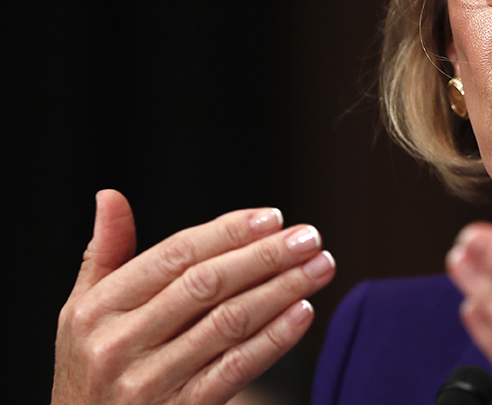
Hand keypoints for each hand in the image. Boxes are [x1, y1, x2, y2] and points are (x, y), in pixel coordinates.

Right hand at [52, 190, 335, 404]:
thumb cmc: (94, 369)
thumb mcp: (83, 314)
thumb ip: (105, 255)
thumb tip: (110, 196)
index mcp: (96, 310)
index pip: (175, 256)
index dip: (228, 232)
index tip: (274, 217)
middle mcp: (117, 345)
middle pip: (207, 284)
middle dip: (265, 255)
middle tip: (309, 237)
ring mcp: (148, 383)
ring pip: (229, 323)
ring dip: (282, 289)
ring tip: (320, 267)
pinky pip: (237, 368)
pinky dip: (275, 338)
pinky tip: (303, 312)